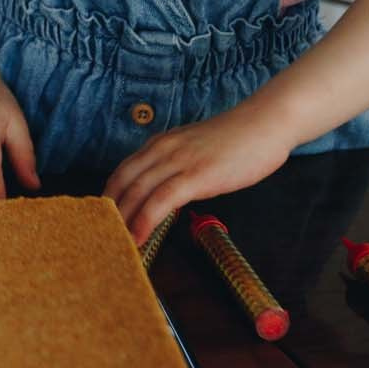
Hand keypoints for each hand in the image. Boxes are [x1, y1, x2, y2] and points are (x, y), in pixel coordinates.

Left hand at [103, 105, 291, 246]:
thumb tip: (168, 191)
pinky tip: (139, 238)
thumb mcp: (196, 148)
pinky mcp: (196, 175)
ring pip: (137, 191)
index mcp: (162, 143)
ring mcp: (179, 161)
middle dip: (109, 211)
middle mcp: (163, 149)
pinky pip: (161, 200)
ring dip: (123, 220)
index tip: (105, 219)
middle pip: (122, 181)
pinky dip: (145, 220)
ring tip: (115, 244)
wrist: (266, 123)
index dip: (111, 196)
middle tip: (103, 236)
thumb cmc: (238, 139)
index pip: (123, 170)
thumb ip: (178, 164)